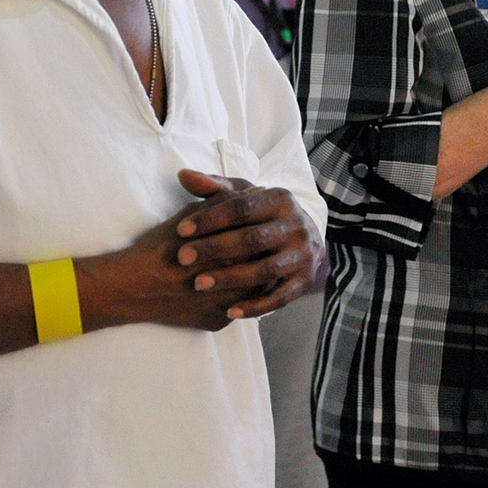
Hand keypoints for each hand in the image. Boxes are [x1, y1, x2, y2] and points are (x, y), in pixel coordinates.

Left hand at [174, 169, 324, 320]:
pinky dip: (255, 306)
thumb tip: (183, 175)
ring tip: (198, 284)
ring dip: (230, 278)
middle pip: (251, 239)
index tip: (180, 230)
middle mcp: (296, 226)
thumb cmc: (262, 214)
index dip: (209, 218)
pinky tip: (229, 311)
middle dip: (214, 248)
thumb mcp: (244, 196)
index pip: (241, 208)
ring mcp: (303, 255)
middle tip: (182, 258)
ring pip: (264, 270)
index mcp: (280, 199)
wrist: (307, 237)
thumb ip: (214, 187)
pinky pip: (279, 298)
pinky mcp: (304, 281)